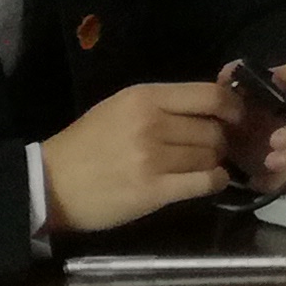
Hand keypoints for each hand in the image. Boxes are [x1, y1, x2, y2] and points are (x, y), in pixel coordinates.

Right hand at [41, 82, 237, 234]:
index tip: (237, 117)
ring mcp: (152, 158)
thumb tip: (213, 105)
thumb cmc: (87, 144)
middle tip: (212, 148)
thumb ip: (164, 104)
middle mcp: (151, 123)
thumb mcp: (122, 107)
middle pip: (214, 129)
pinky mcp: (153, 190)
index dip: (233, 107)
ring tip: (203, 165)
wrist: (49, 184)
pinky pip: (204, 182)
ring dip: (215, 162)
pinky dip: (215, 182)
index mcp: (145, 97)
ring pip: (211, 156)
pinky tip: (210, 181)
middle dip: (221, 140)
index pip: (210, 95)